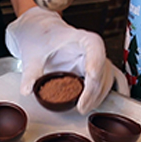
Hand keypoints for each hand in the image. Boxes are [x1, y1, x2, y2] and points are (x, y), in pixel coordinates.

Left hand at [5, 7, 129, 113]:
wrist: (40, 33)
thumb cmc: (40, 37)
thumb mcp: (32, 54)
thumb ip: (30, 72)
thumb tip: (26, 89)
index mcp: (80, 38)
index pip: (94, 48)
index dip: (95, 63)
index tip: (90, 79)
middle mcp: (92, 49)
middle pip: (102, 68)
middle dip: (94, 90)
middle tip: (81, 106)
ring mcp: (95, 60)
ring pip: (107, 78)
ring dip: (99, 95)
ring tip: (84, 108)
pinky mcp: (94, 69)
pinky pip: (112, 79)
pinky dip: (114, 91)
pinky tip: (112, 102)